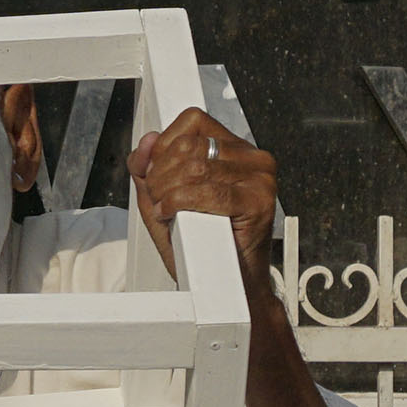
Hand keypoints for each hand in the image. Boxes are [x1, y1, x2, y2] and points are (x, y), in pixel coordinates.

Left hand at [127, 105, 277, 278]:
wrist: (227, 286)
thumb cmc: (200, 244)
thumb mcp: (164, 198)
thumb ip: (150, 168)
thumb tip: (147, 140)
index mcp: (235, 149)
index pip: (193, 120)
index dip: (164, 145)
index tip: (157, 175)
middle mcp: (252, 157)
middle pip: (189, 145)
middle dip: (160, 174)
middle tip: (159, 200)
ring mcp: (260, 178)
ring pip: (194, 167)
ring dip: (167, 192)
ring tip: (166, 211)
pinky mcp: (259, 201)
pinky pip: (207, 192)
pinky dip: (179, 203)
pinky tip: (173, 215)